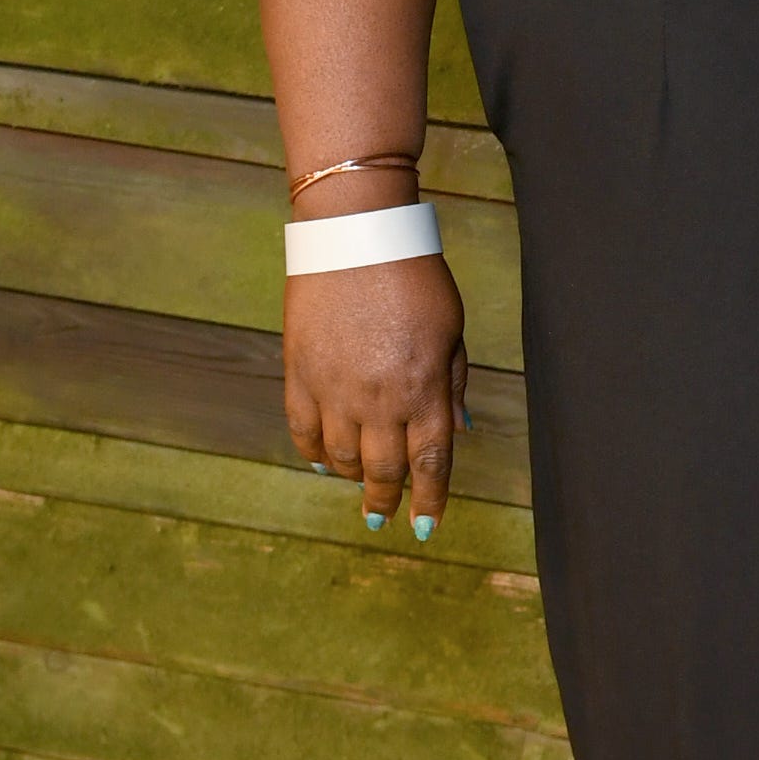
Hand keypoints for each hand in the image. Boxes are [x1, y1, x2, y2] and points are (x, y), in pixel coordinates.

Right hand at [284, 254, 467, 540]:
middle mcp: (380, 398)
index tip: (427, 524)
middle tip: (385, 515)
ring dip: (351, 477)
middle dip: (387, 498)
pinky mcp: (299, 374)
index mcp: (425, 386)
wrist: (357, 235)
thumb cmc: (415, 276)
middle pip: (383, 469)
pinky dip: (313, 453)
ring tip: (359, 483)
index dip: (429, 498)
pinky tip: (321, 462)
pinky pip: (303, 431)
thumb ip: (452, 383)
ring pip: (340, 459)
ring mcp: (335, 389)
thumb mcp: (451, 328)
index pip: (430, 461)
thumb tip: (458, 430)